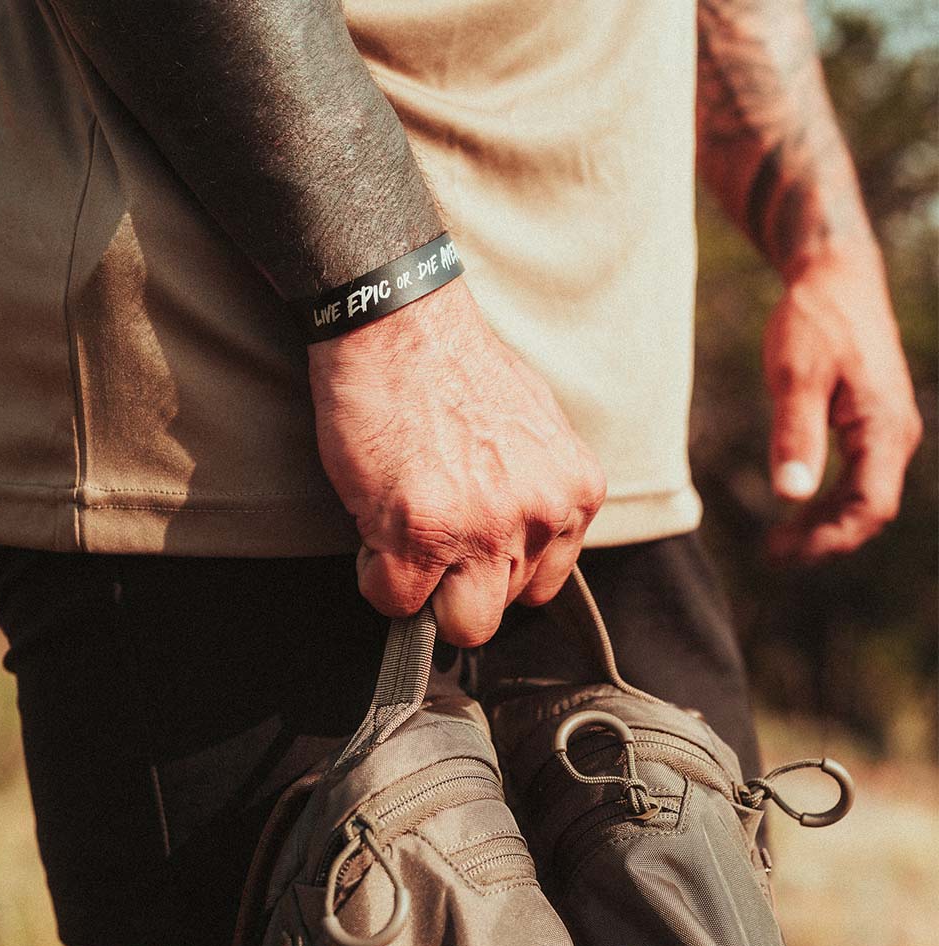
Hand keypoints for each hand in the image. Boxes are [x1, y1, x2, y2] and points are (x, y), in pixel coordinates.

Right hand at [307, 278, 606, 645]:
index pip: (543, 582)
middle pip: (503, 609)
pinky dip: (375, 576)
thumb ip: (537, 490)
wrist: (397, 319)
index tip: (463, 544)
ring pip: (461, 624)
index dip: (493, 569)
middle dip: (460, 585)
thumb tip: (519, 538)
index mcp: (575, 491)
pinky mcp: (422, 532)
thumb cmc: (453, 365)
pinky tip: (373, 529)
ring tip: (400, 537)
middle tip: (430, 543)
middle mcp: (540, 515)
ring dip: (423, 591)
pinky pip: (395, 601)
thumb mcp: (532, 429)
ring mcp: (484, 528)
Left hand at [763, 249, 921, 560]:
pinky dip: (828, 498)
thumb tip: (791, 496)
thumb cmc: (815, 321)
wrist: (835, 277)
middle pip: (868, 508)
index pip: (870, 506)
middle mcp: (894, 433)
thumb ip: (795, 435)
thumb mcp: (795, 376)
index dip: (831, 538)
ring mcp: (886, 428)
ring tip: (779, 542)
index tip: (786, 552)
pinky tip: (795, 507)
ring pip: (863, 495)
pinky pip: (857, 475)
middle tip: (773, 555)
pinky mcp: (870, 421)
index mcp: (883, 427)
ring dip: (825, 522)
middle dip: (824, 537)